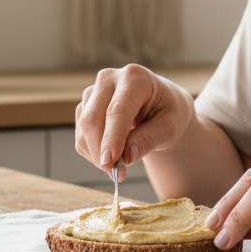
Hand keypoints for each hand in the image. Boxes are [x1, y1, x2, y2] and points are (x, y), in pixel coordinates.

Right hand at [75, 64, 194, 178]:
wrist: (161, 104)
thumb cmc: (168, 112)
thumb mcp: (170, 127)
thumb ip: (148, 140)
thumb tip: (125, 158)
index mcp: (135, 77)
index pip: (118, 110)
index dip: (112, 137)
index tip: (109, 162)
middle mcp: (109, 78)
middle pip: (93, 118)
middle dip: (100, 151)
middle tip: (117, 174)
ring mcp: (94, 91)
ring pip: (84, 128)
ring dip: (97, 154)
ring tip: (120, 167)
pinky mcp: (85, 105)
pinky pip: (81, 135)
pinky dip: (93, 152)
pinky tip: (112, 156)